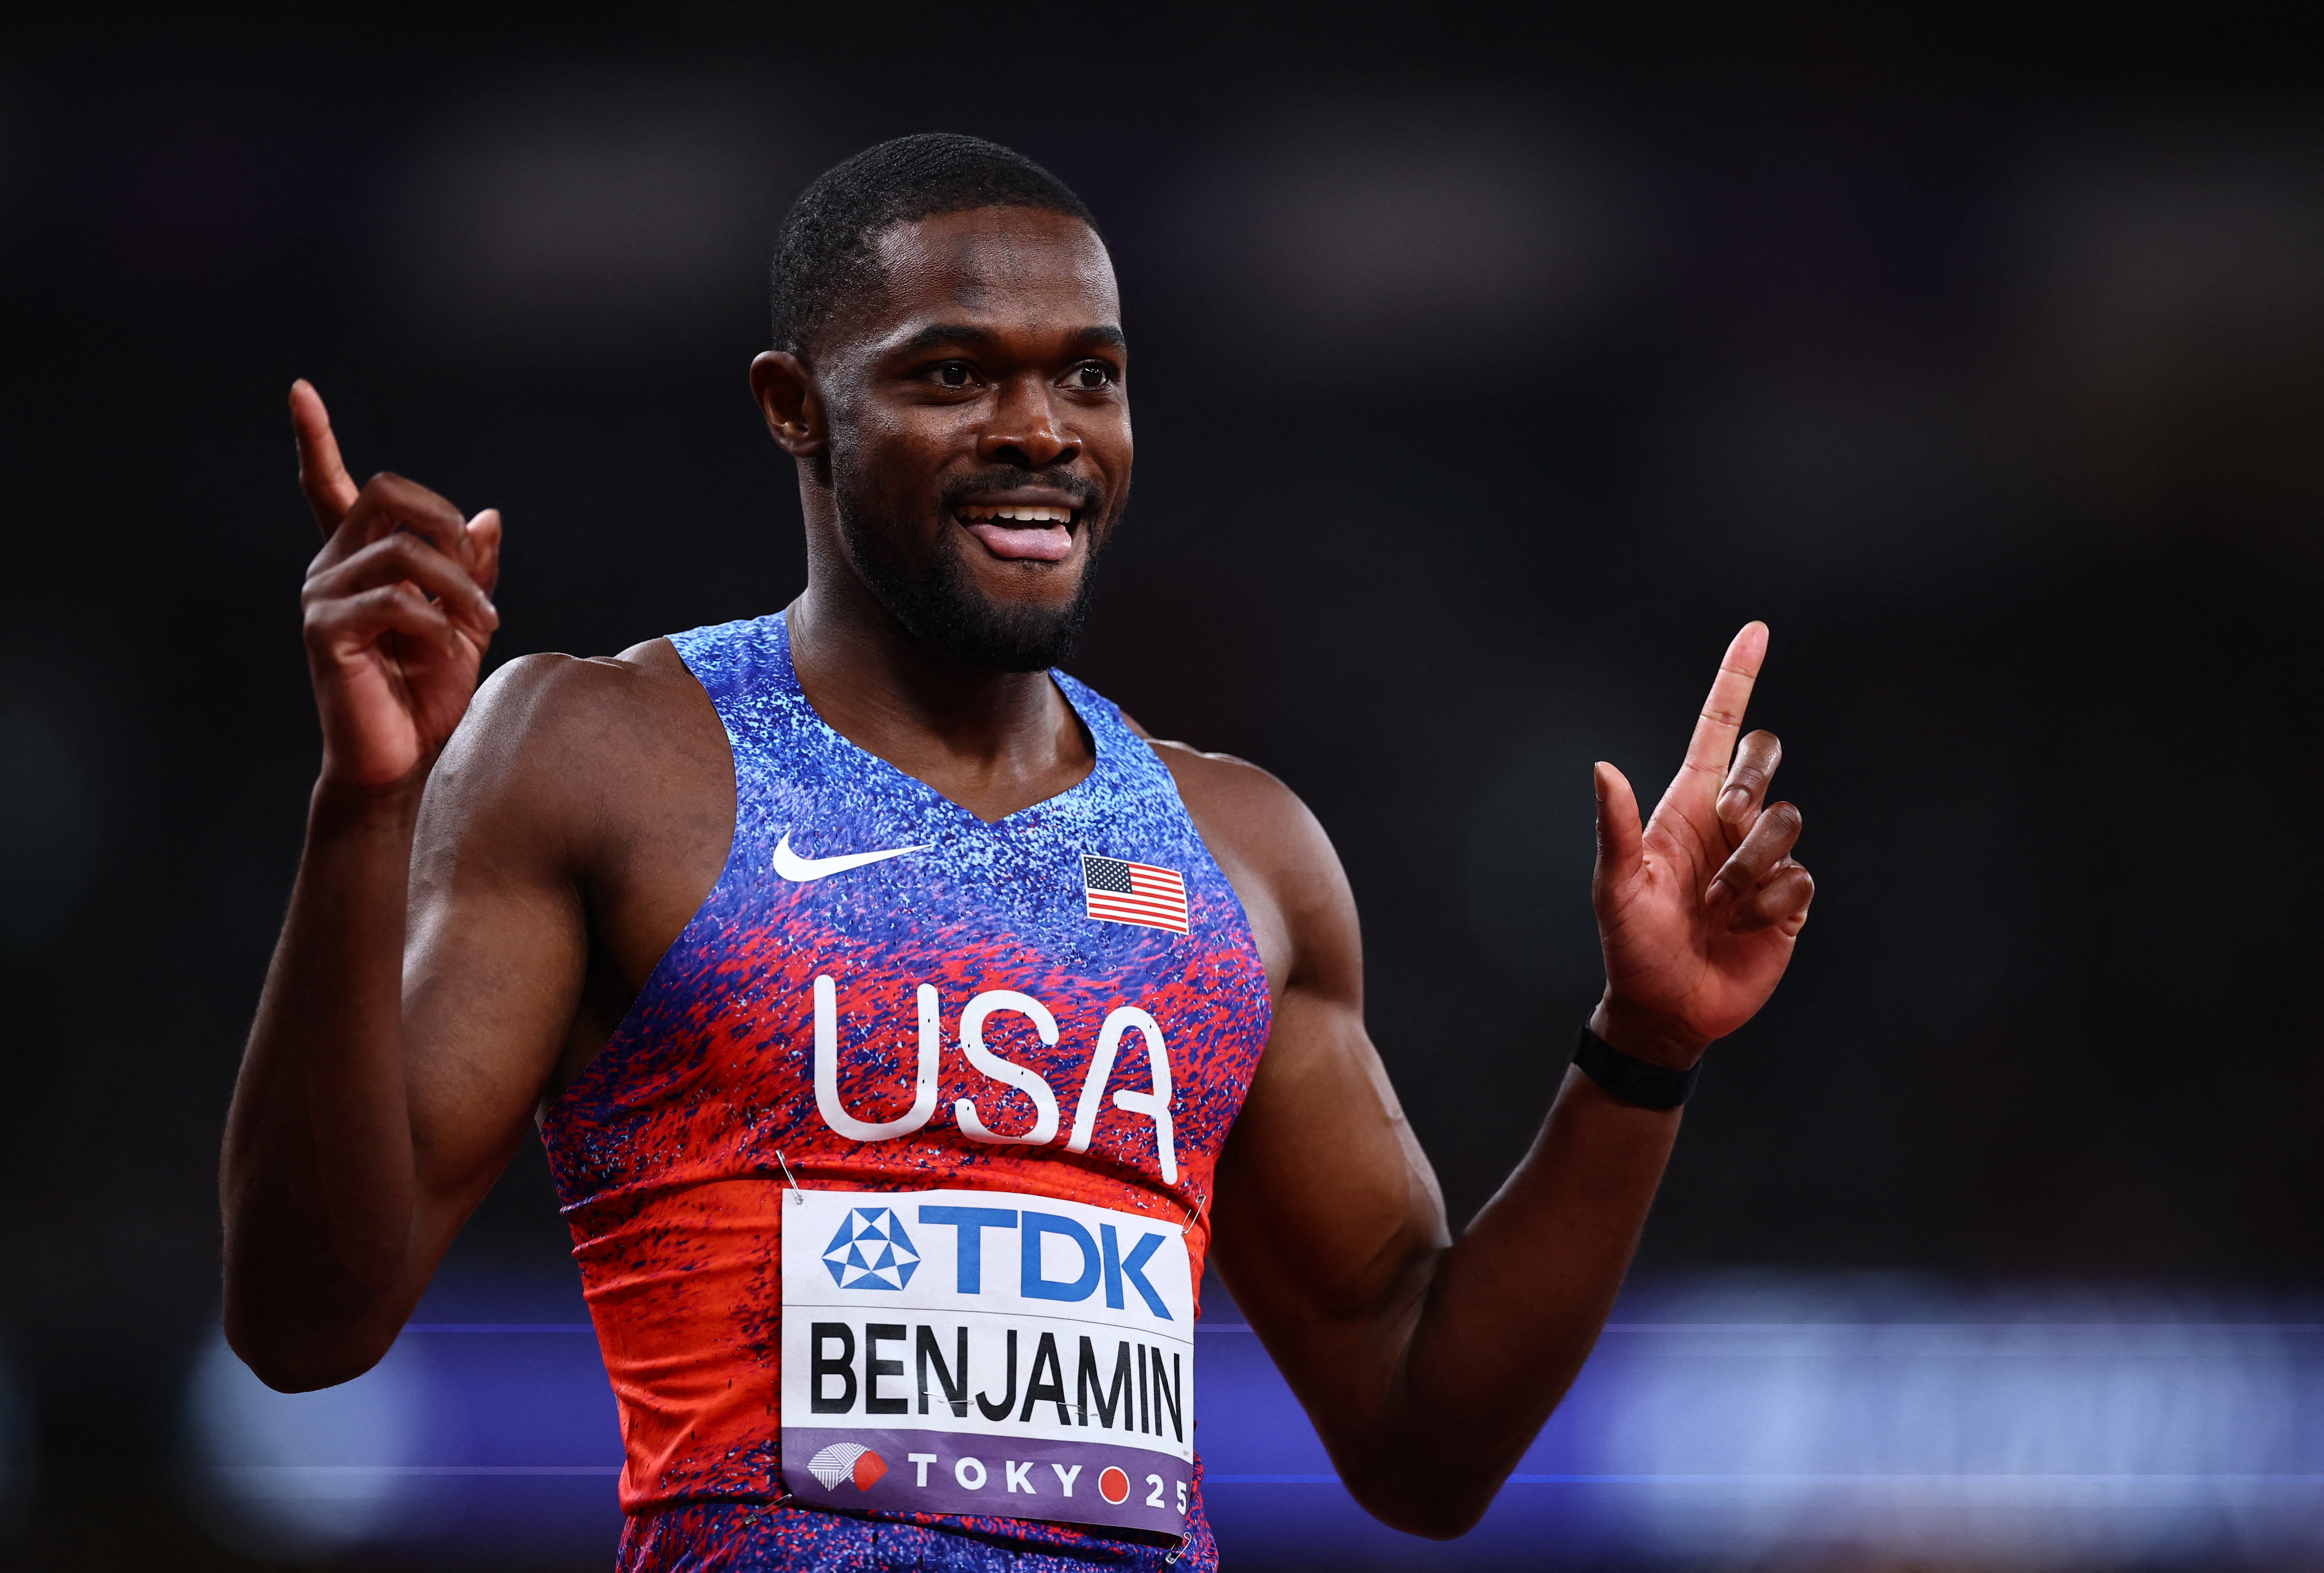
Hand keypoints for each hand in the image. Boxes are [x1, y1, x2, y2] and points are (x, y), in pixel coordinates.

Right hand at [292, 380, 501, 788]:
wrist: (408, 760)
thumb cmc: (432, 695)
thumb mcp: (466, 620)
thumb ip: (472, 569)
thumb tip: (487, 516)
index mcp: (359, 559)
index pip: (329, 486)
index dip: (314, 439)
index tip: (300, 390)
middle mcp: (330, 568)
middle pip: (383, 492)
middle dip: (442, 517)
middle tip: (477, 568)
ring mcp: (322, 598)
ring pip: (402, 549)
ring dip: (460, 583)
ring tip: (486, 620)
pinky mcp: (326, 633)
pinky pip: (395, 600)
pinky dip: (440, 621)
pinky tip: (455, 648)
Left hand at [1589, 622, 1812, 1066]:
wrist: (1667, 1006)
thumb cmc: (1632, 944)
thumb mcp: (1613, 888)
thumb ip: (1613, 829)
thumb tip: (1601, 768)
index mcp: (1685, 806)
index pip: (1716, 730)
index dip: (1735, 679)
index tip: (1755, 631)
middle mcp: (1728, 824)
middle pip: (1764, 757)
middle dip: (1751, 779)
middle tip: (1725, 823)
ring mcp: (1761, 859)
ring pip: (1786, 821)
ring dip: (1748, 867)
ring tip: (1718, 904)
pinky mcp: (1789, 898)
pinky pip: (1799, 878)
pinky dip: (1769, 904)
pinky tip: (1744, 927)